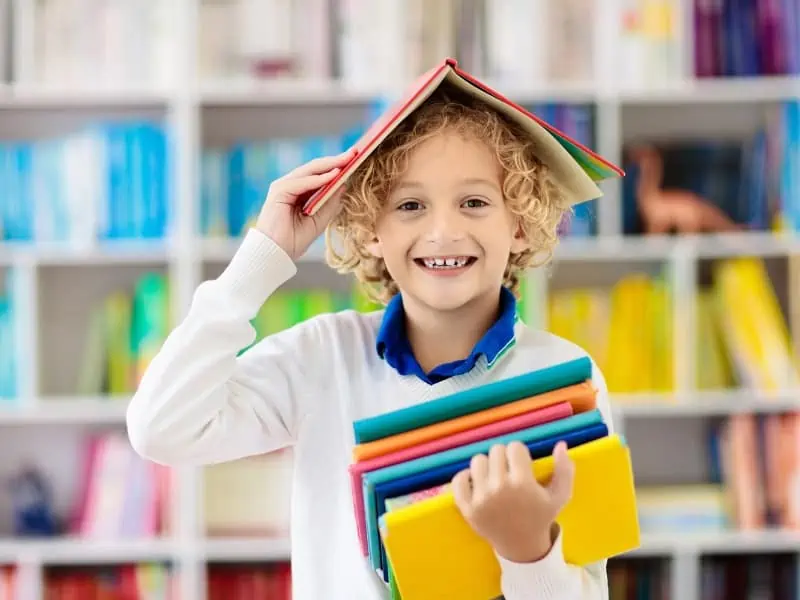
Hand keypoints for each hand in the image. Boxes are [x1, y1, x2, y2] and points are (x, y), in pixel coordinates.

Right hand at [256, 148, 356, 259]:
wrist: (275, 254)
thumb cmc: (293, 240)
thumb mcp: (319, 220)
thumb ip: (330, 203)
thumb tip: (344, 186)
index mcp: (298, 192)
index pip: (319, 174)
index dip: (336, 166)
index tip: (354, 159)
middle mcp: (290, 186)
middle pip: (315, 168)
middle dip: (335, 161)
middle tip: (354, 153)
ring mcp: (283, 187)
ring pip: (309, 170)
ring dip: (329, 165)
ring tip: (347, 160)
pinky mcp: (279, 192)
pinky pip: (302, 182)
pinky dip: (318, 179)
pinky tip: (332, 176)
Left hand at [452, 441, 574, 562]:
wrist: (521, 546)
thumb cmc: (540, 517)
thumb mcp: (560, 496)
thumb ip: (565, 470)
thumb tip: (561, 444)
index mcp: (522, 483)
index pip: (514, 447)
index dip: (519, 454)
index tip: (522, 465)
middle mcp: (499, 488)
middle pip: (495, 450)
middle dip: (504, 458)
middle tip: (509, 471)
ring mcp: (480, 498)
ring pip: (478, 461)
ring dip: (486, 466)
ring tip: (494, 477)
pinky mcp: (466, 507)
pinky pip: (458, 479)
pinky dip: (465, 478)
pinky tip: (476, 483)